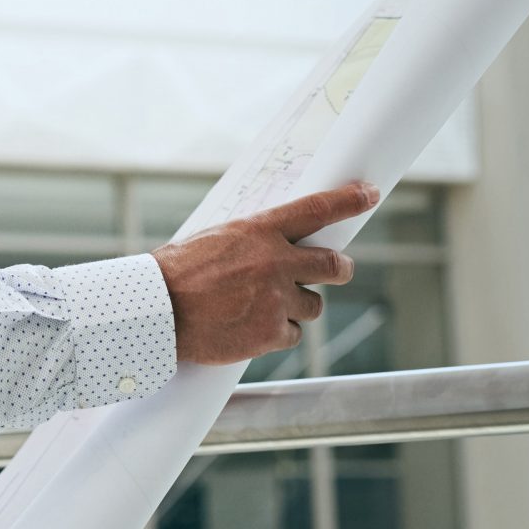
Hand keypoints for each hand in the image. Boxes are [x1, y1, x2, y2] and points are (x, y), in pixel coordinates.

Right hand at [150, 182, 377, 365]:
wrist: (159, 313)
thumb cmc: (177, 274)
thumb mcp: (216, 241)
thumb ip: (252, 243)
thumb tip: (272, 245)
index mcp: (260, 231)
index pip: (316, 209)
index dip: (349, 201)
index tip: (369, 194)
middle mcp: (276, 262)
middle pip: (334, 265)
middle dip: (341, 269)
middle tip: (340, 270)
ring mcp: (277, 299)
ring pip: (312, 305)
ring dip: (295, 307)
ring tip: (259, 308)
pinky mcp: (273, 332)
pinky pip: (292, 334)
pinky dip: (277, 334)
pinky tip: (250, 329)